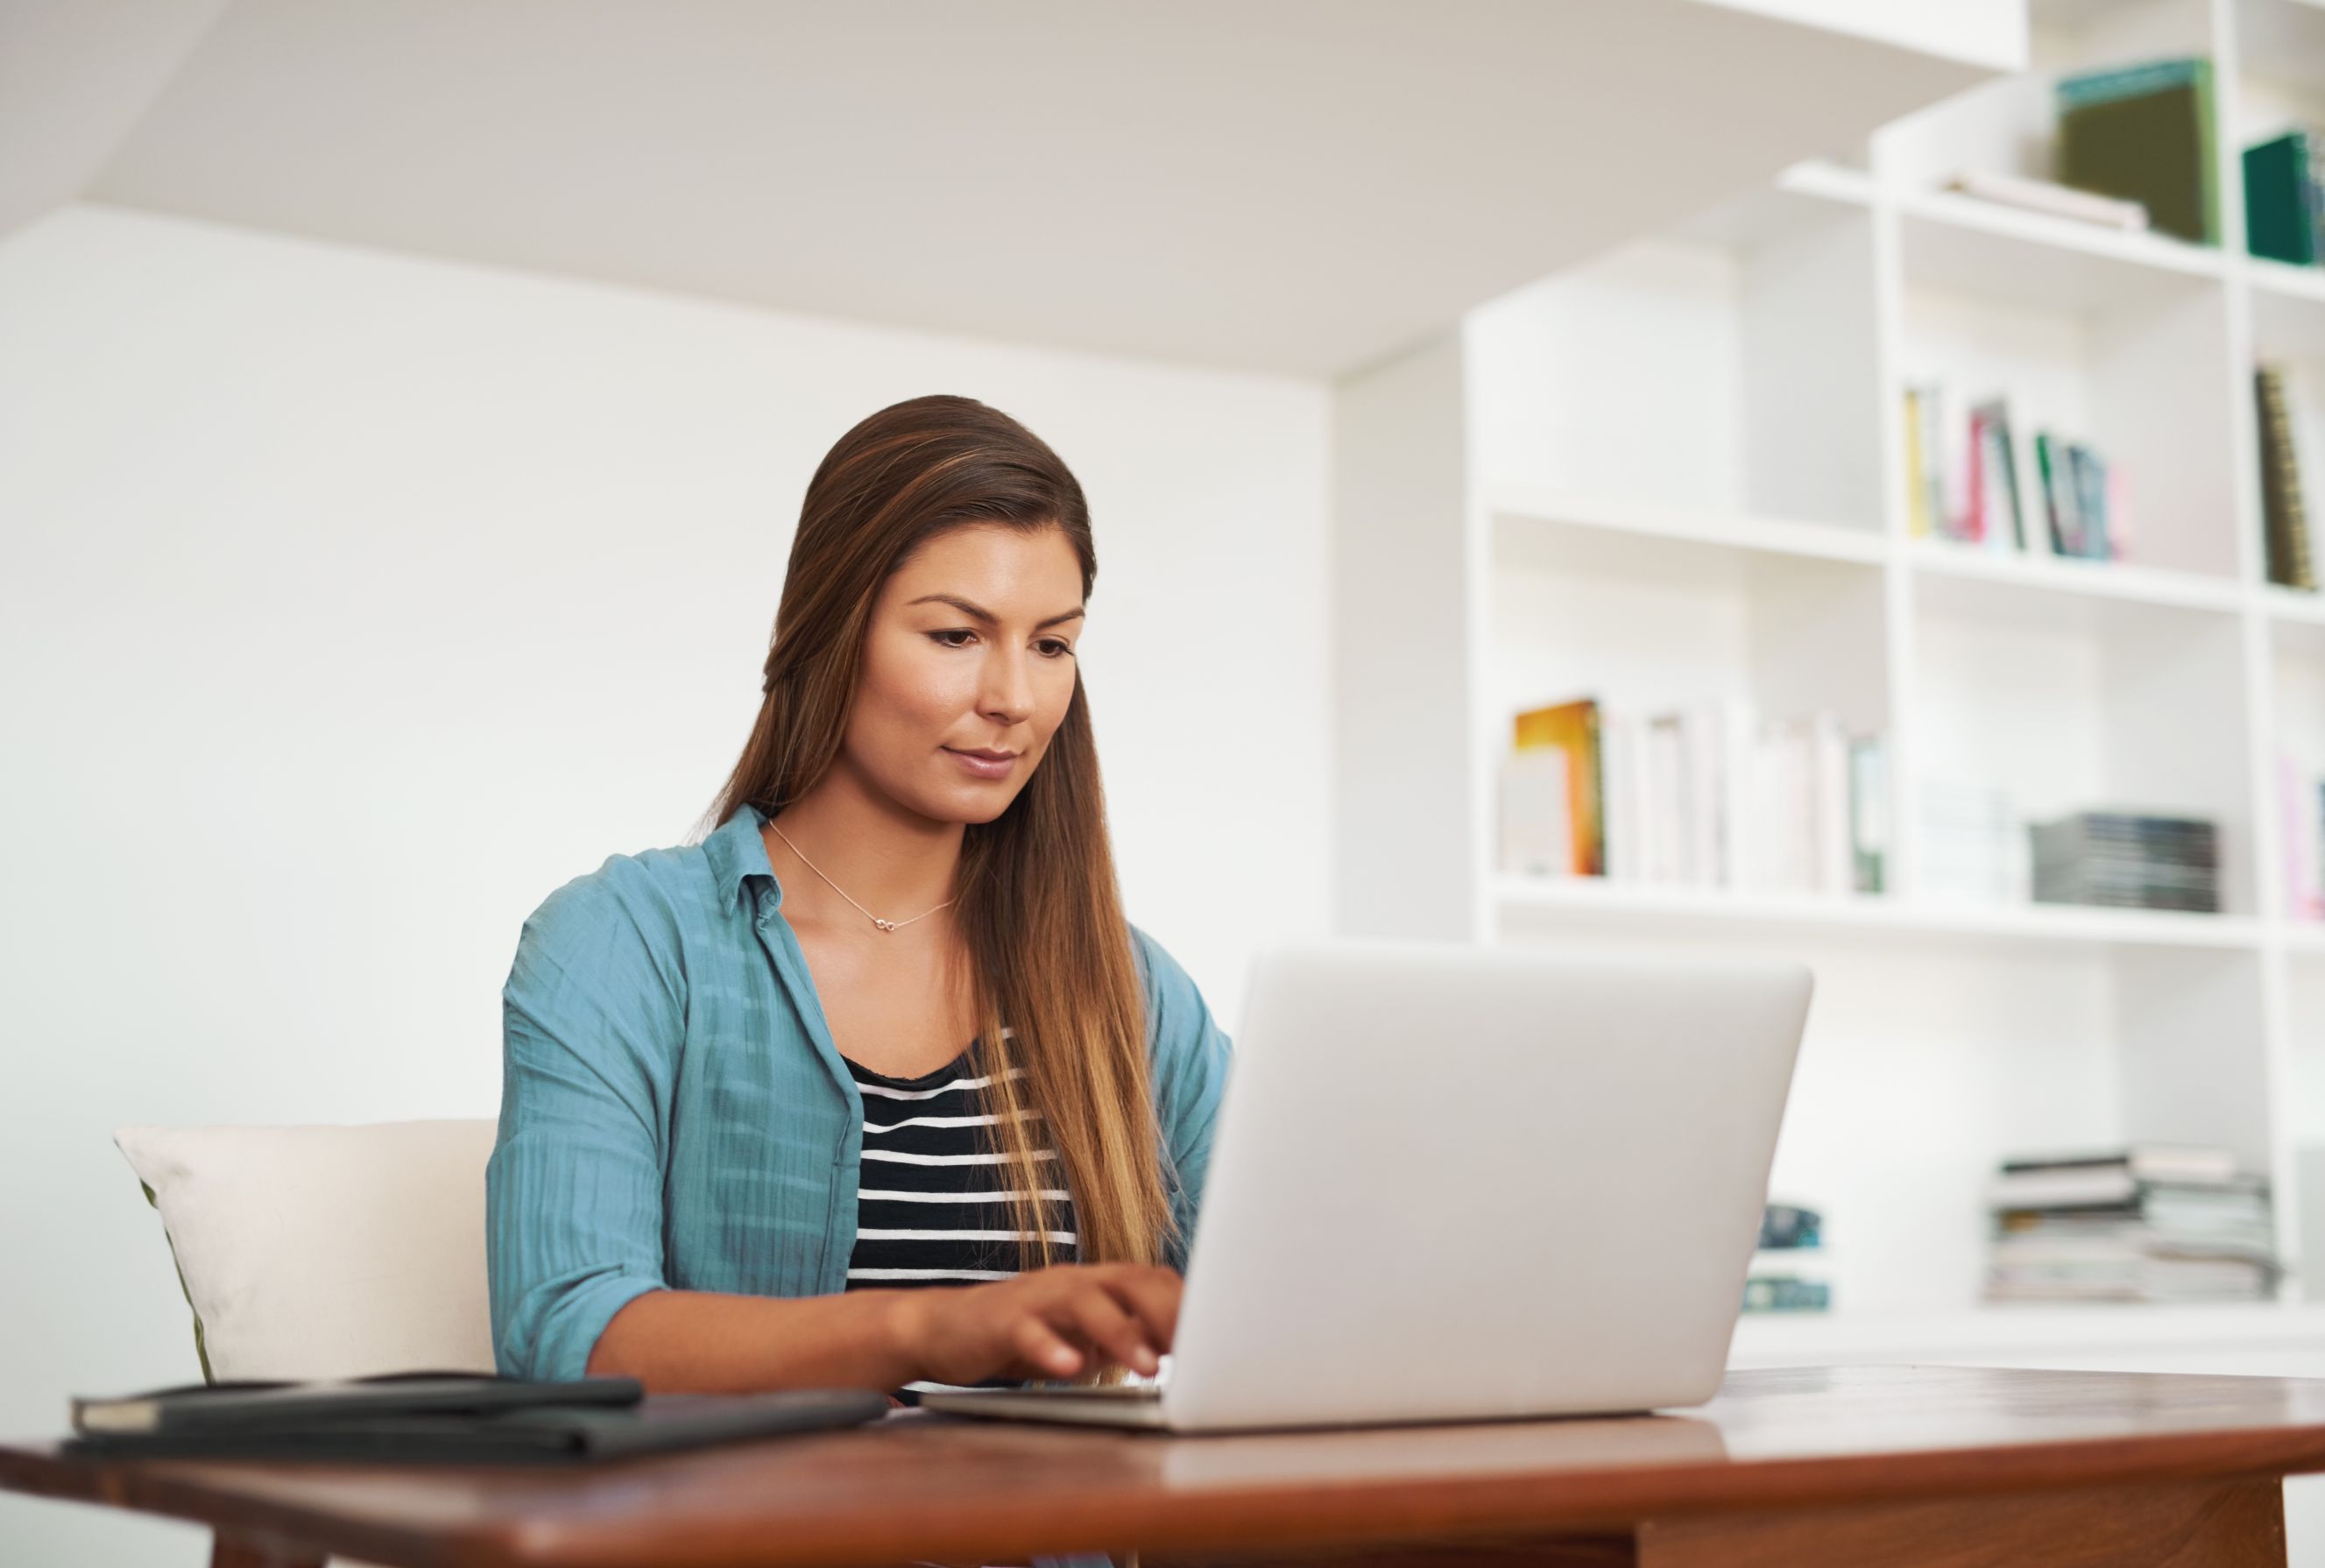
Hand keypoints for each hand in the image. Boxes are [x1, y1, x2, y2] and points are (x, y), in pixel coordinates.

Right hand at [895, 1262, 1181, 1385]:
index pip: (1152, 1281)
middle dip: (1166, 1312)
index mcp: (1098, 1283)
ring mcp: (1036, 1296)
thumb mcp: (1083, 1336)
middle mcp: (1072, 1280)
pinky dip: (1050, 1348)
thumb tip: (1183, 1349)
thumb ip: (1126, 1335)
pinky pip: (1028, 1331)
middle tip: (1199, 1348)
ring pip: (1084, 1302)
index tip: (1221, 1334)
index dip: (1186, 1304)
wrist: (945, 1328)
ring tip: (1148, 1365)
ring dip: (1120, 1332)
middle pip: (1128, 1282)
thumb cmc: (1025, 1333)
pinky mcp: (1000, 1320)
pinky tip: (1069, 1369)